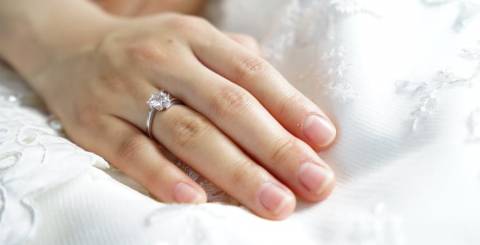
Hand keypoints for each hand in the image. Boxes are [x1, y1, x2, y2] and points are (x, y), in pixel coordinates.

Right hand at [26, 14, 336, 219]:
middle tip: (313, 183)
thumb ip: (237, 63)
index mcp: (194, 38)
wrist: (70, 48)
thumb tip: (289, 105)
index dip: (290, 106)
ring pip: (187, 133)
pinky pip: (132, 152)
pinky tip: (196, 201)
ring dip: (234, 171)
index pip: (250, 74)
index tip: (323, 139)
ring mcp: (126, 90)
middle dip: (275, 148)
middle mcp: (162, 59)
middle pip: (228, 107)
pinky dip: (164, 178)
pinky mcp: (95, 122)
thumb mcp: (192, 40)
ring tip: (273, 202)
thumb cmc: (148, 50)